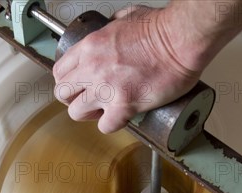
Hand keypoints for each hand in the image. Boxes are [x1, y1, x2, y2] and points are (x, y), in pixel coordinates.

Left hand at [53, 5, 201, 133]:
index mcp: (90, 46)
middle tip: (89, 100)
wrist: (181, 40)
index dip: (69, 81)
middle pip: (62, 93)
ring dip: (89, 114)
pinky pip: (105, 126)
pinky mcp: (123, 105)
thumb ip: (112, 26)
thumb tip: (113, 29)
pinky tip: (122, 117)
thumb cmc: (162, 28)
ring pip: (76, 113)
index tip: (79, 85)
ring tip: (104, 110)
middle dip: (73, 99)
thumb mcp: (127, 16)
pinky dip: (112, 124)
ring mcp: (105, 88)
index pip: (60, 71)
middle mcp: (92, 67)